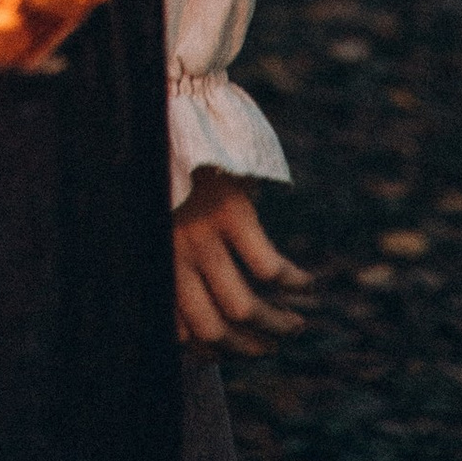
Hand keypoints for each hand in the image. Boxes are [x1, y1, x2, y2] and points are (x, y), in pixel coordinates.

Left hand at [172, 171, 312, 354]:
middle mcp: (174, 254)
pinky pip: (270, 268)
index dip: (211, 352)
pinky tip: (307, 284)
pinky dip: (294, 284)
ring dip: (278, 326)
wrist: (171, 109)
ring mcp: (202, 234)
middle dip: (248, 349)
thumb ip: (170, 256)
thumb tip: (191, 307)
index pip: (182, 332)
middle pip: (215, 330)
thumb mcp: (156, 216)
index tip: (232, 350)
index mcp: (154, 260)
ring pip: (246, 309)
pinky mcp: (232, 212)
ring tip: (296, 324)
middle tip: (270, 345)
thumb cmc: (166, 165)